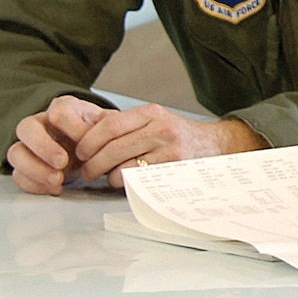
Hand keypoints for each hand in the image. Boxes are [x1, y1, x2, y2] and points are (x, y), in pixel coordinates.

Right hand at [6, 95, 110, 194]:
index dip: (73, 128)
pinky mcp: (26, 167)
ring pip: (15, 153)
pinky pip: (18, 175)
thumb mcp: (110, 127)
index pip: (59, 112)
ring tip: (57, 180)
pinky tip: (54, 188)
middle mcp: (41, 123)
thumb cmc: (99, 134)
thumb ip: (110, 130)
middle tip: (62, 162)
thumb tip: (110, 140)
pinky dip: (34, 184)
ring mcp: (30, 146)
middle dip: (43, 147)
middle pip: (26, 128)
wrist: (94, 149)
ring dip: (35, 169)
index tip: (86, 143)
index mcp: (64, 108)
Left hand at [74, 107, 266, 186]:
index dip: (89, 141)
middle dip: (93, 163)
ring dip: (109, 177)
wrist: (216, 145)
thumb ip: (124, 124)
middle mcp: (161, 128)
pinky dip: (127, 184)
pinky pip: (141, 180)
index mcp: (151, 113)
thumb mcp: (154, 120)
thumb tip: (86, 130)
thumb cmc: (178, 135)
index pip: (110, 125)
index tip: (81, 152)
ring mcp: (170, 149)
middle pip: (113, 147)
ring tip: (108, 177)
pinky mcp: (176, 168)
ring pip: (124, 167)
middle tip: (87, 171)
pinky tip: (127, 182)